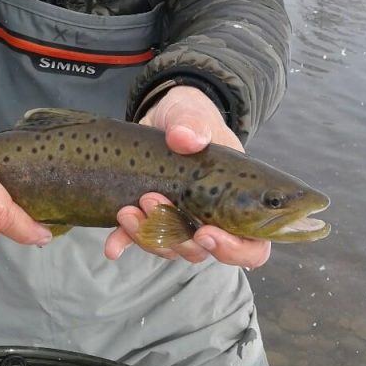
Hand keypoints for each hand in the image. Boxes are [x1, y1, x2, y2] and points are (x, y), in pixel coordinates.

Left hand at [104, 86, 270, 268]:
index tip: (206, 232)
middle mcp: (211, 217)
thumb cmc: (190, 117)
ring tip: (127, 210)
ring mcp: (179, 220)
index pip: (252, 246)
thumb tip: (184, 138)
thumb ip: (194, 123)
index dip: (234, 249)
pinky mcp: (151, 217)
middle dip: (176, 237)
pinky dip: (125, 242)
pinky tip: (112, 246)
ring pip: (170, 248)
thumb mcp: (194, 114)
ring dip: (147, 236)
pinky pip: (140, 239)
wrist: (161, 116)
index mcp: (238, 200)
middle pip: (203, 251)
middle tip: (152, 200)